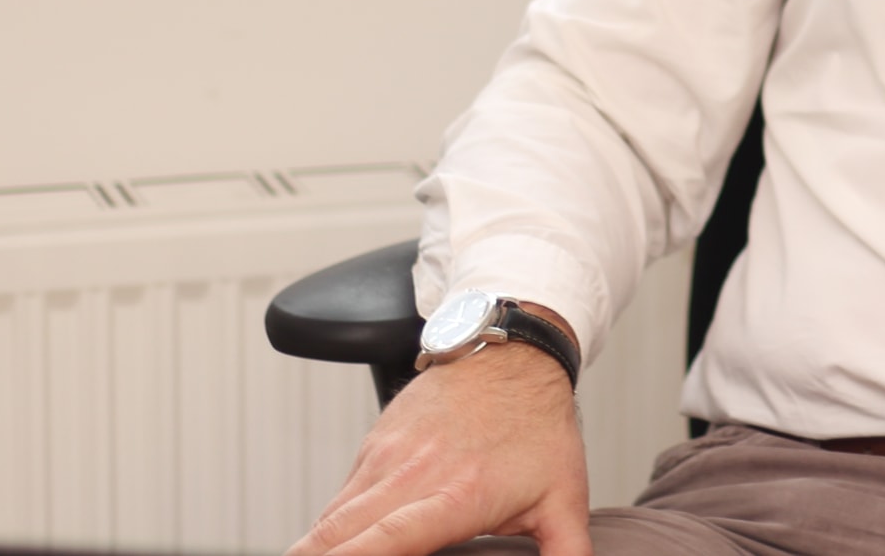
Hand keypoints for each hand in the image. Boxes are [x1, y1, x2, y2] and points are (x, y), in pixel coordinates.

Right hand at [289, 320, 590, 555]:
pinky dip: (329, 529)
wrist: (512, 350)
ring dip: (317, 548)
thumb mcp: (564, 497)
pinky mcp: (374, 443)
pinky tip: (330, 548)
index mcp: (456, 496)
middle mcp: (410, 475)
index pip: (386, 541)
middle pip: (337, 535)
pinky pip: (339, 496)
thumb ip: (568, 554)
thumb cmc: (538, 423)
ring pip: (331, 518)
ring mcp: (386, 456)